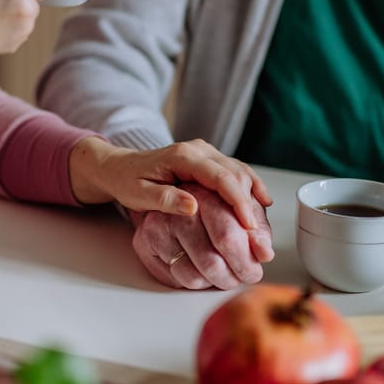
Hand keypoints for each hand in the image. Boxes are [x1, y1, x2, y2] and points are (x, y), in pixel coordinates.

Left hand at [67, 138, 274, 288]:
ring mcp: (206, 153)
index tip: (249, 225)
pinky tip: (264, 201)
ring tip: (263, 224)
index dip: (238, 201)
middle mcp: (199, 150)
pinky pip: (236, 171)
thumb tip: (193, 207)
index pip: (220, 177)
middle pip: (236, 173)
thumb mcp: (138, 194)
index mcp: (183, 156)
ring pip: (241, 171)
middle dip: (252, 203)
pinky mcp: (210, 160)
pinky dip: (251, 186)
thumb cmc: (127, 180)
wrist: (119, 166)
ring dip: (254, 196)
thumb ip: (165, 199)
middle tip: (260, 233)